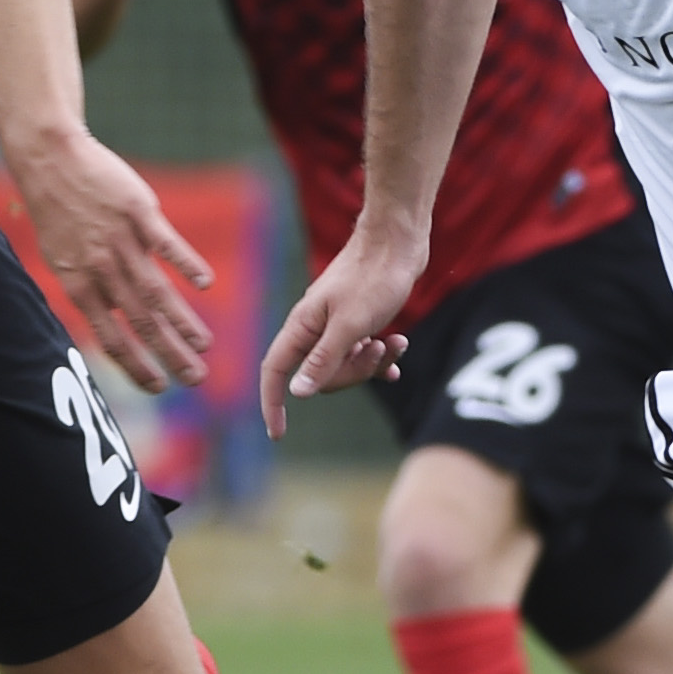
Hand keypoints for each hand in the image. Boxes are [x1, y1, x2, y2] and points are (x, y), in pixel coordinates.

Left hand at [8, 127, 215, 390]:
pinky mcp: (139, 213)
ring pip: (156, 291)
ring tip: (204, 345)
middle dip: (170, 356)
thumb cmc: (57, 209)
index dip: (136, 367)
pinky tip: (206, 285)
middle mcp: (101, 270)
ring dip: (182, 322)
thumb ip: (88, 290)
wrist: (51, 158)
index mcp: (79, 285)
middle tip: (195, 379)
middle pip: (140, 323)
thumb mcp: (60, 257)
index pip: (111, 339)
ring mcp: (121, 241)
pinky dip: (187, 265)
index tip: (159, 387)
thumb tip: (110, 321)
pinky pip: (167, 246)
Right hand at [260, 231, 422, 435]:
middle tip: (375, 352)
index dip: (272, 402)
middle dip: (351, 375)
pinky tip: (398, 348)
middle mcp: (315, 327)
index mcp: (303, 326)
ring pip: (346, 365)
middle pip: (319, 376)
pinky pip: (363, 352)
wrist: (399, 240)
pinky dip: (381, 356)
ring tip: (394, 342)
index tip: (277, 433)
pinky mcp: (359, 320)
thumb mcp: (351, 324)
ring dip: (372, 362)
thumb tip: (297, 392)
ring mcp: (337, 324)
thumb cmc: (374, 277)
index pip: (276, 371)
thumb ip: (324, 359)